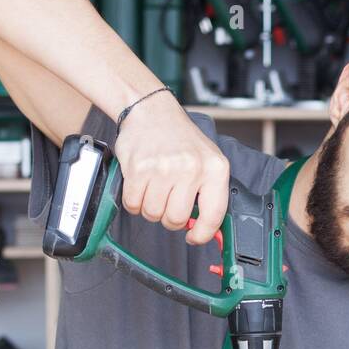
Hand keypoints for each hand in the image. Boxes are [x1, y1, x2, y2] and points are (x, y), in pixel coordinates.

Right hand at [111, 96, 229, 246]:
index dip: (202, 234)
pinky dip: (134, 201)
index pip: (213, 216)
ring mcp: (163, 168)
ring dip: (151, 208)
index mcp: (215, 169)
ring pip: (153, 214)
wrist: (151, 111)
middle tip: (168, 201)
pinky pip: (133, 204)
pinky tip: (141, 185)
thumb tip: (203, 229)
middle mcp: (191, 169)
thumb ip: (210, 194)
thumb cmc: (181, 140)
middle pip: (176, 220)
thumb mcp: (208, 161)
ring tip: (155, 188)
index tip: (194, 237)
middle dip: (170, 218)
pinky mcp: (138, 169)